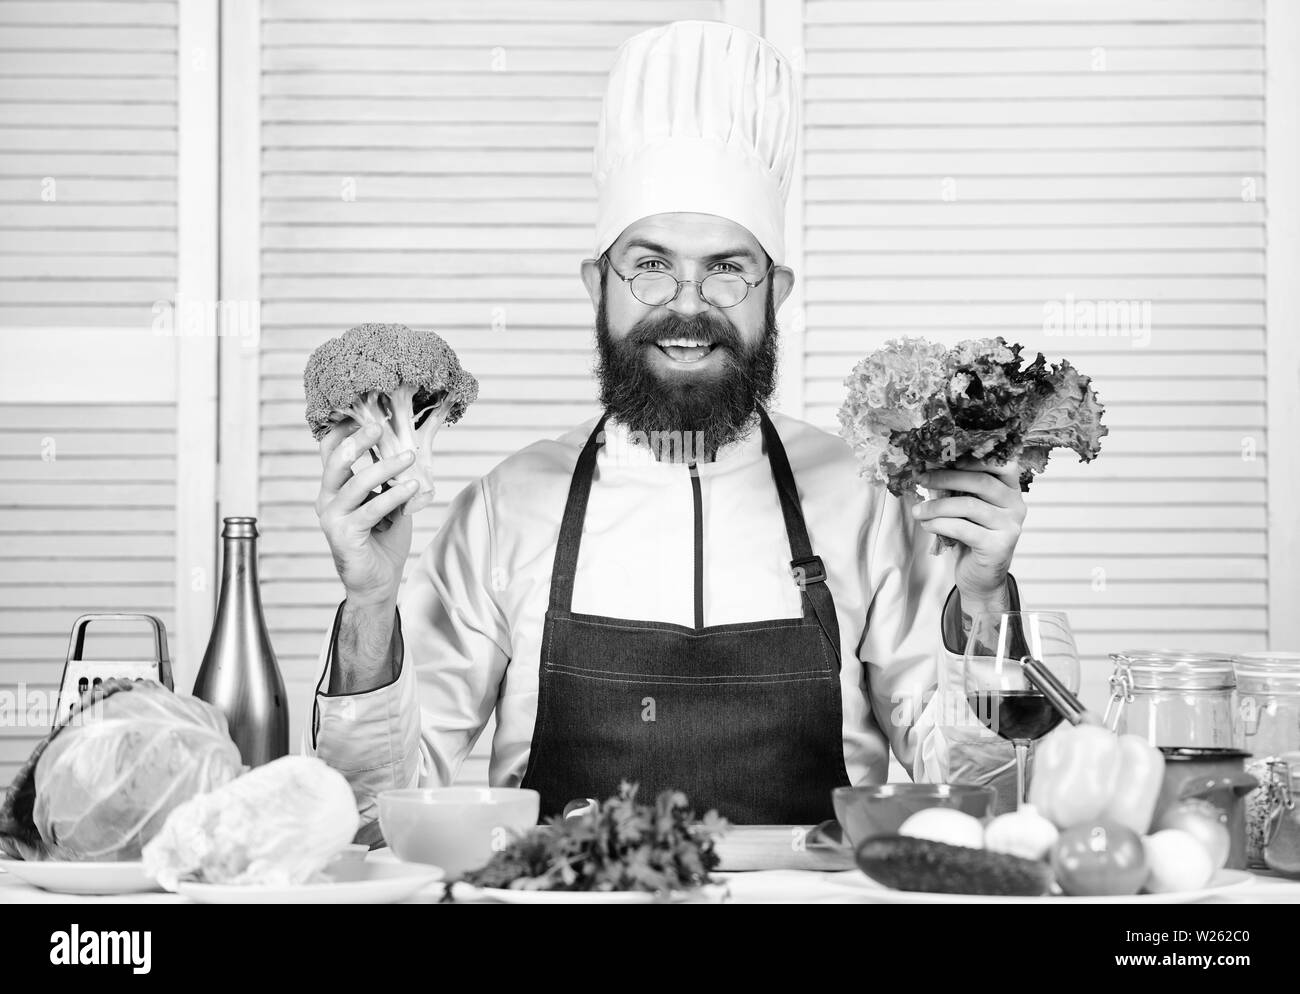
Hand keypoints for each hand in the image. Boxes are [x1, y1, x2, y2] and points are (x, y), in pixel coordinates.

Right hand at [315, 421, 417, 607]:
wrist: (378, 582)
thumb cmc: (383, 539)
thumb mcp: (387, 501)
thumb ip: (389, 478)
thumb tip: (408, 447)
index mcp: (334, 488)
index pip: (329, 451)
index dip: (344, 430)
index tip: (365, 411)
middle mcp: (327, 500)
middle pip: (336, 461)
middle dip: (358, 441)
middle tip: (380, 426)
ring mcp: (332, 518)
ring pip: (356, 484)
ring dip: (385, 468)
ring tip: (409, 457)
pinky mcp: (344, 536)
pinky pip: (370, 510)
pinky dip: (393, 496)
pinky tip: (412, 487)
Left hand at [913, 458, 1025, 602]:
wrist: (980, 578)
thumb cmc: (972, 538)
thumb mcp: (968, 509)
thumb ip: (960, 490)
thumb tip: (929, 468)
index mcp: (1011, 490)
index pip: (1002, 463)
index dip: (975, 458)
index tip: (947, 457)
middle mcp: (1016, 506)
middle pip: (981, 481)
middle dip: (947, 478)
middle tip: (922, 479)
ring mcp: (1010, 527)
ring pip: (969, 506)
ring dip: (937, 506)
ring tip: (918, 510)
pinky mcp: (998, 546)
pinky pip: (963, 528)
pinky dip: (940, 524)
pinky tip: (927, 525)